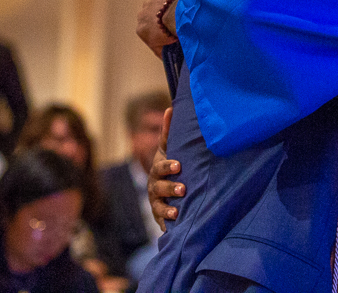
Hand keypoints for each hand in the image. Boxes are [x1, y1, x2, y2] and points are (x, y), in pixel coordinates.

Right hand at [137, 0, 180, 55]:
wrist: (175, 16)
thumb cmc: (168, 32)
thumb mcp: (163, 48)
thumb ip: (162, 51)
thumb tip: (166, 57)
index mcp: (141, 29)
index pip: (148, 32)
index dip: (158, 33)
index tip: (168, 34)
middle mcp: (142, 14)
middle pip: (151, 18)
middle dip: (160, 20)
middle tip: (172, 24)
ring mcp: (151, 1)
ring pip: (157, 5)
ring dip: (165, 8)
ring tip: (177, 13)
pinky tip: (181, 3)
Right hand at [147, 107, 184, 229]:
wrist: (163, 185)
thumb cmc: (169, 163)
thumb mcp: (168, 148)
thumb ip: (168, 131)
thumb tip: (170, 108)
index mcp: (158, 169)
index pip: (161, 167)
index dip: (168, 166)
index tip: (178, 165)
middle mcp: (154, 185)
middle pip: (159, 188)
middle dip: (170, 188)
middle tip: (183, 189)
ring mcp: (156, 201)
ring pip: (159, 206)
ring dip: (167, 208)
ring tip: (177, 212)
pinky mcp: (160, 216)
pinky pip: (161, 222)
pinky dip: (166, 225)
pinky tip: (172, 229)